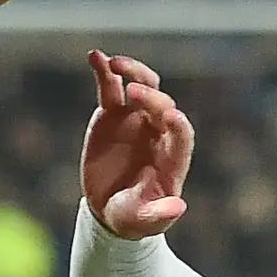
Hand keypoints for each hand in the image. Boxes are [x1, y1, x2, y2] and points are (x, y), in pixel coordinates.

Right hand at [80, 51, 193, 237]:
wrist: (109, 206)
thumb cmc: (133, 216)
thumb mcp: (143, 220)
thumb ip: (159, 214)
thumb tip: (178, 207)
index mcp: (172, 157)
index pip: (182, 135)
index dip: (179, 125)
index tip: (171, 116)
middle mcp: (159, 132)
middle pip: (163, 105)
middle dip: (151, 97)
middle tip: (134, 92)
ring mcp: (137, 119)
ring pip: (143, 86)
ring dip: (133, 72)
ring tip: (114, 64)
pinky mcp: (113, 114)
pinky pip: (111, 88)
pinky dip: (105, 71)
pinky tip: (94, 56)